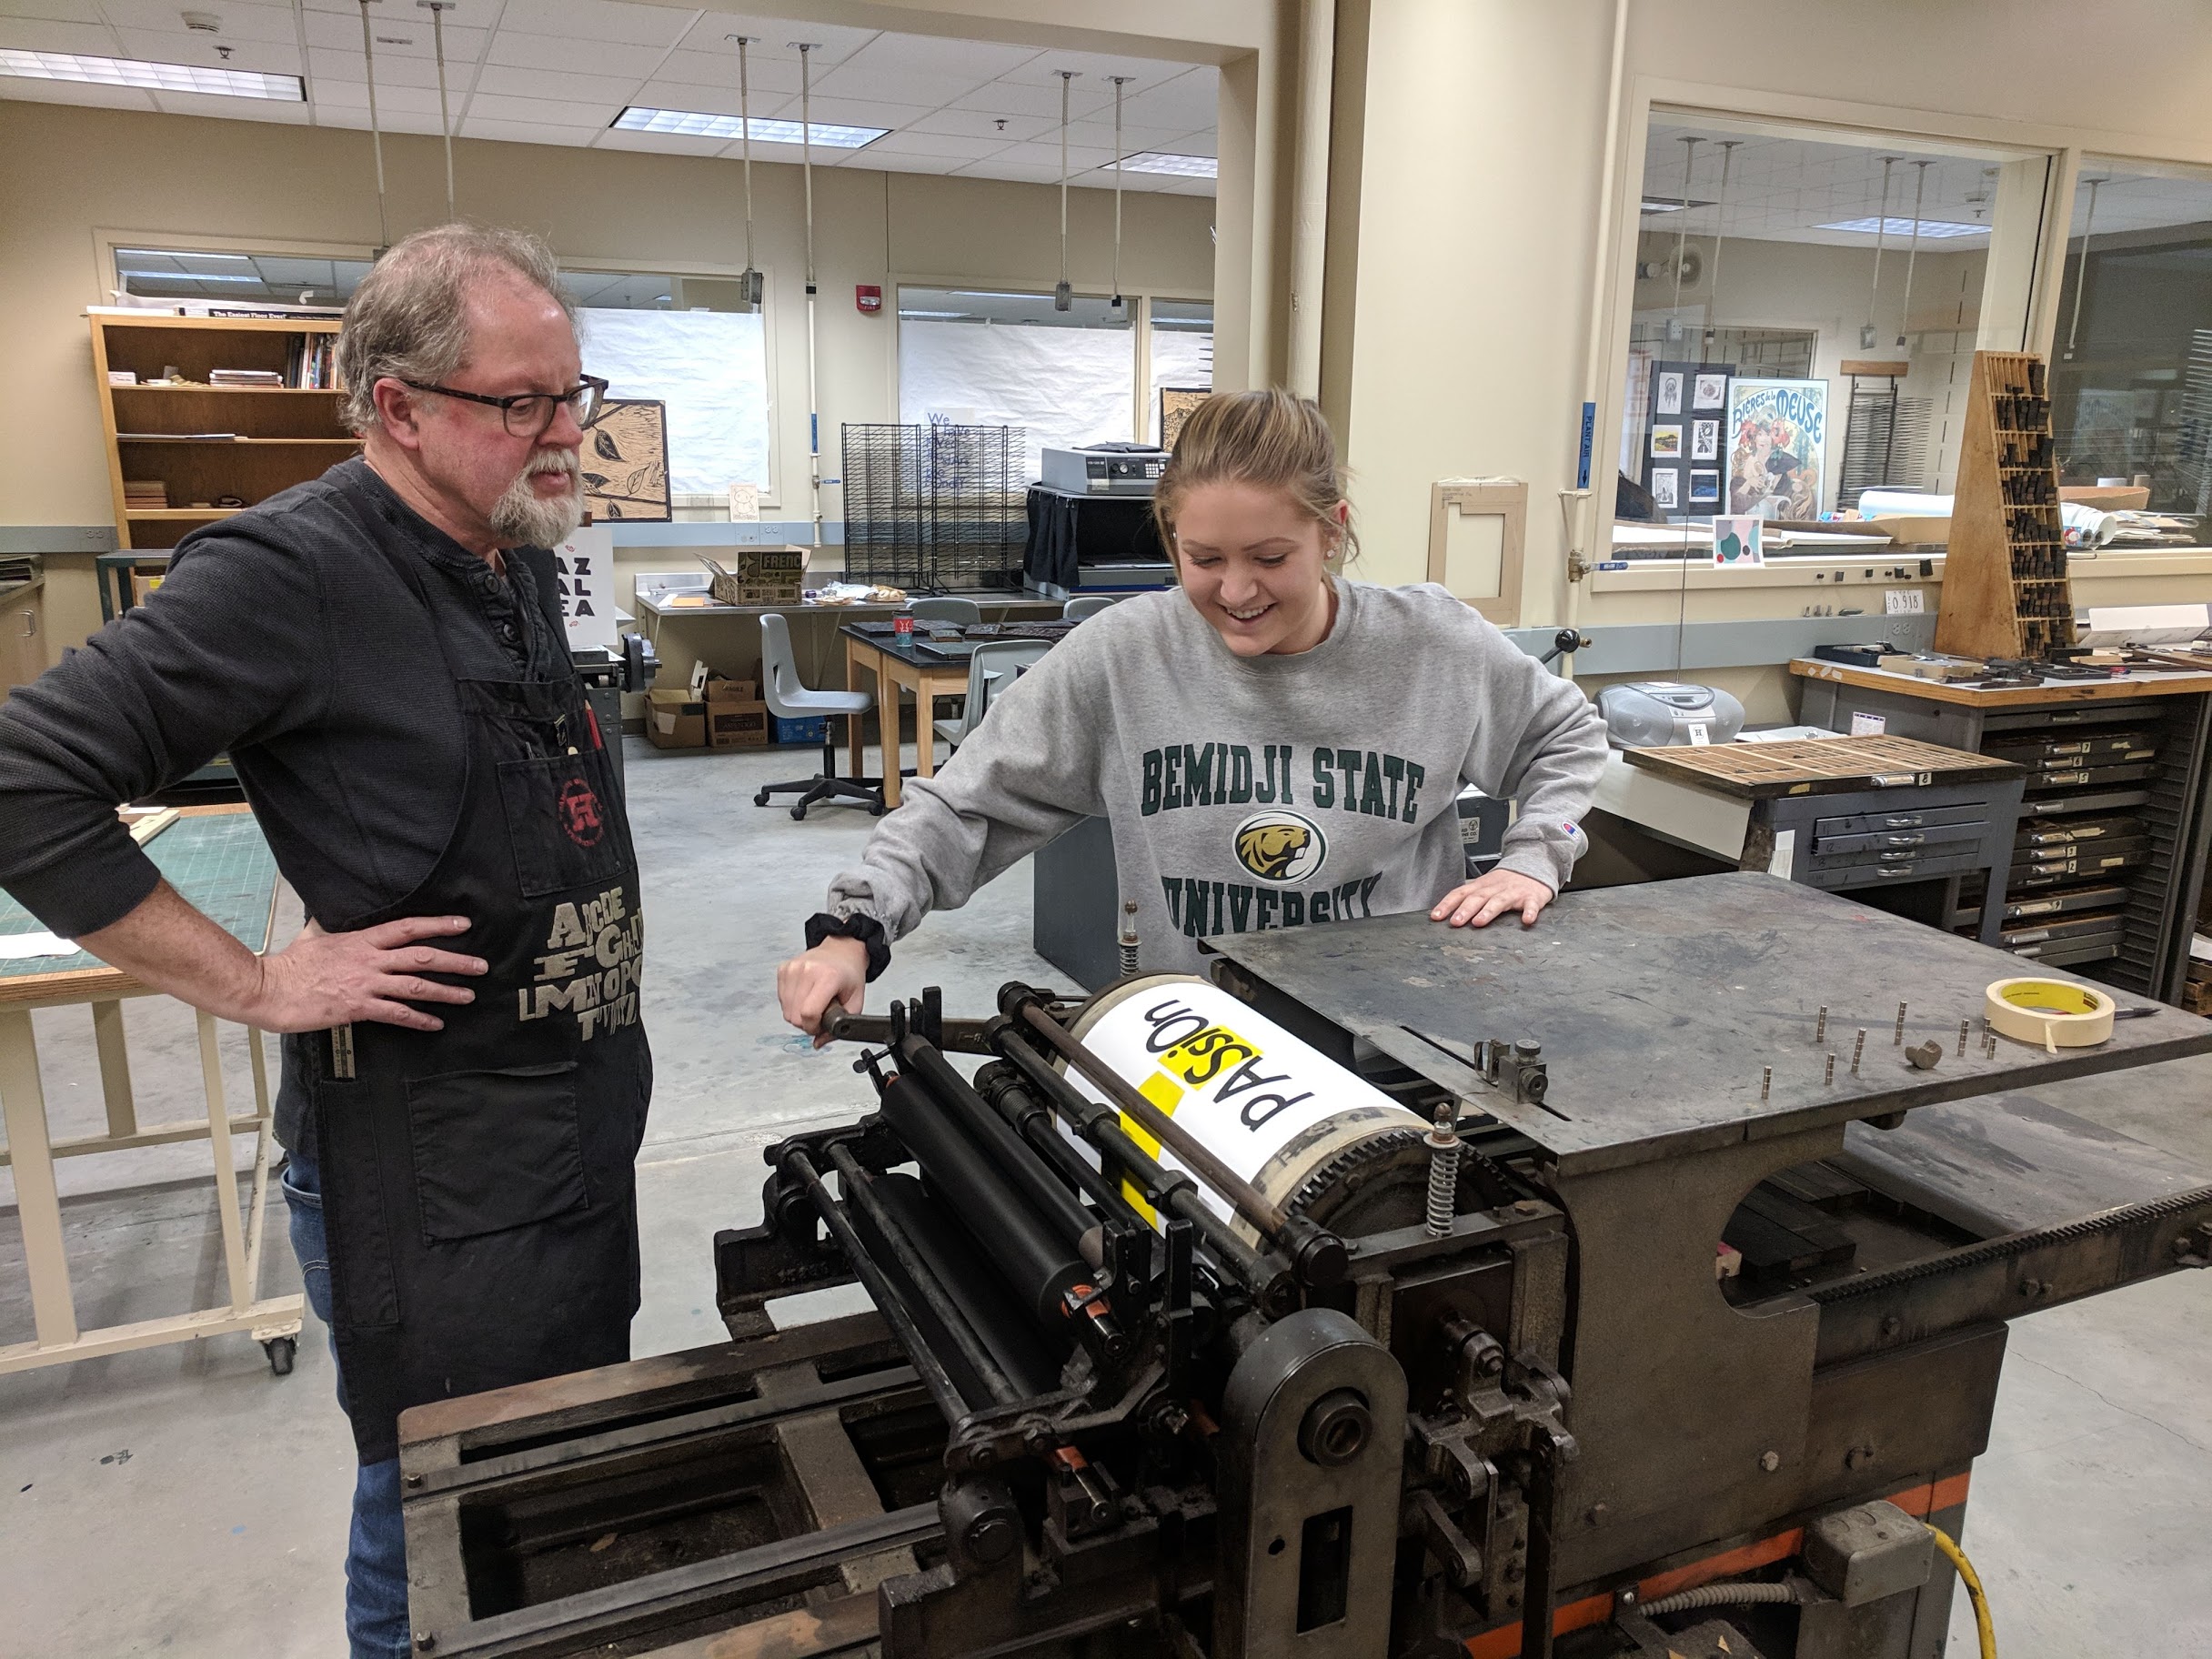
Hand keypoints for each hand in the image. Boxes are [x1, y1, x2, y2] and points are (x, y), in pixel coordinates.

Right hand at [246, 915, 486, 1032]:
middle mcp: (369, 960)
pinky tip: (435, 1023)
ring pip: (415, 986)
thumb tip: (329, 916)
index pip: (407, 928)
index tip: (463, 924)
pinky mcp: (358, 1008)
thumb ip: (329, 926)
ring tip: (468, 995)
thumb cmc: (290, 964)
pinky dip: (419, 1019)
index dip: (438, 925)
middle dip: (455, 961)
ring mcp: (365, 984)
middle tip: (480, 965)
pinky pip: (396, 1014)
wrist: (269, 988)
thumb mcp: (314, 935)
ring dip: (445, 991)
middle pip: (422, 956)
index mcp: (361, 940)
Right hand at [778, 937, 867, 1045]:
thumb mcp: (855, 1003)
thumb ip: (840, 1026)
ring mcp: (793, 968)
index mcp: (828, 977)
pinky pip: (781, 999)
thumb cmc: (849, 975)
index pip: (809, 1013)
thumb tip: (818, 1042)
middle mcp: (808, 970)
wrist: (841, 951)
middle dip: (806, 1023)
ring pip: (785, 1010)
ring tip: (814, 1003)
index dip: (813, 1027)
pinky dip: (792, 1003)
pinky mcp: (783, 968)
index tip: (819, 1026)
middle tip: (820, 1014)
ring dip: (798, 1014)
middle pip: (794, 1016)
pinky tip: (805, 995)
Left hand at [1431, 869, 1555, 929]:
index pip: (1460, 893)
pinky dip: (1529, 912)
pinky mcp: (1532, 897)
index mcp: (1481, 886)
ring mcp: (1513, 892)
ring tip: (1479, 922)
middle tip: (1455, 922)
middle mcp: (1495, 888)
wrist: (1534, 866)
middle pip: (1478, 898)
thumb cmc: (1506, 882)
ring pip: (1499, 901)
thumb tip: (1447, 914)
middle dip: (1465, 909)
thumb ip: (1468, 898)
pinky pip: (1531, 905)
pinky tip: (1526, 920)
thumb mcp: (1484, 886)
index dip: (1447, 904)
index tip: (1436, 916)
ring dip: (1488, 911)